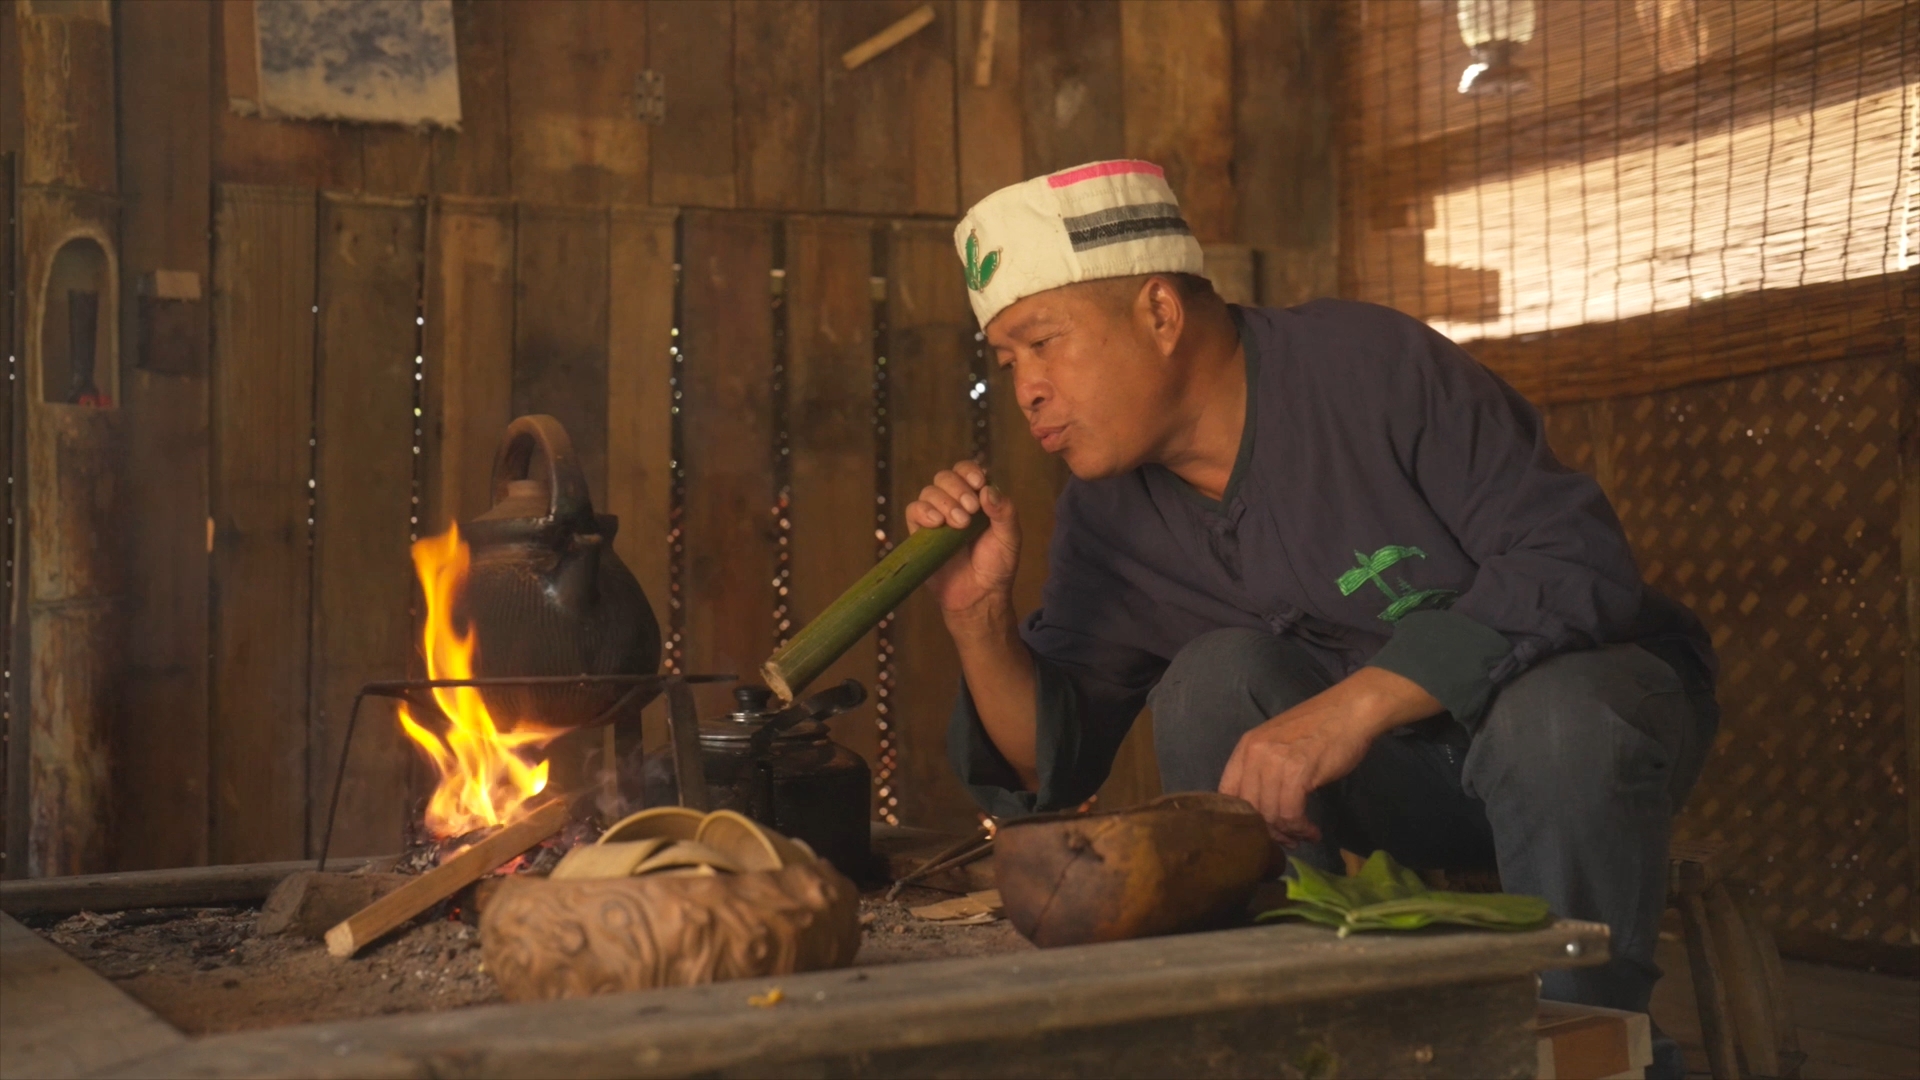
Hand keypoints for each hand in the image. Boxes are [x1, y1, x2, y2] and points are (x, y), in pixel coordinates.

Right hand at [906, 460, 1020, 623]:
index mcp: (977, 498)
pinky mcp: (920, 533)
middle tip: (970, 510)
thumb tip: (987, 490)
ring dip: (944, 503)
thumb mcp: (1009, 538)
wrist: (979, 596)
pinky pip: (913, 511)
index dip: (969, 472)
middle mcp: (954, 503)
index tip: (978, 484)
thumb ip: (1004, 512)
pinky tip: (936, 523)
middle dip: (957, 489)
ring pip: (929, 492)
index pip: (967, 471)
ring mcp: (936, 517)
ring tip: (959, 524)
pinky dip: (923, 511)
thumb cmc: (997, 566)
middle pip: (945, 477)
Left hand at [1218, 667, 1441, 845]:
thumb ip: (1264, 771)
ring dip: (1288, 832)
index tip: (1259, 831)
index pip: (1226, 793)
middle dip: (1268, 830)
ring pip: (1270, 814)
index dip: (1241, 818)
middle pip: (1250, 808)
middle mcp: (1254, 754)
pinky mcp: (1297, 772)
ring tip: (1303, 836)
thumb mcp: (1279, 745)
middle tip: (1286, 840)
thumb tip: (1261, 809)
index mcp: (1246, 747)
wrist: (1350, 711)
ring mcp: (1274, 761)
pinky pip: (1290, 812)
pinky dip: (1301, 828)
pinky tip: (1312, 831)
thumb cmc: (1320, 728)